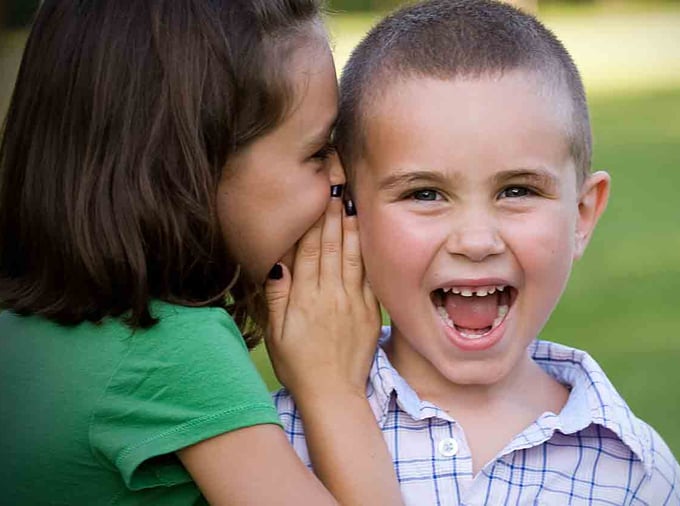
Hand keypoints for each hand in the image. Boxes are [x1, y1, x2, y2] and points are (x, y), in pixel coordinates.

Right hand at [264, 189, 380, 401]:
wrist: (333, 393)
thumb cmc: (298, 365)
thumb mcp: (276, 334)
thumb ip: (276, 297)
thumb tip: (276, 262)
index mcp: (305, 298)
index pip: (309, 250)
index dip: (312, 221)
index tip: (316, 196)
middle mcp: (330, 295)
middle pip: (331, 246)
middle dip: (332, 214)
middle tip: (335, 185)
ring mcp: (353, 302)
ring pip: (352, 256)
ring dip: (351, 227)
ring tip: (351, 201)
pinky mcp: (370, 311)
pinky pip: (369, 276)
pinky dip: (367, 253)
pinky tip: (367, 235)